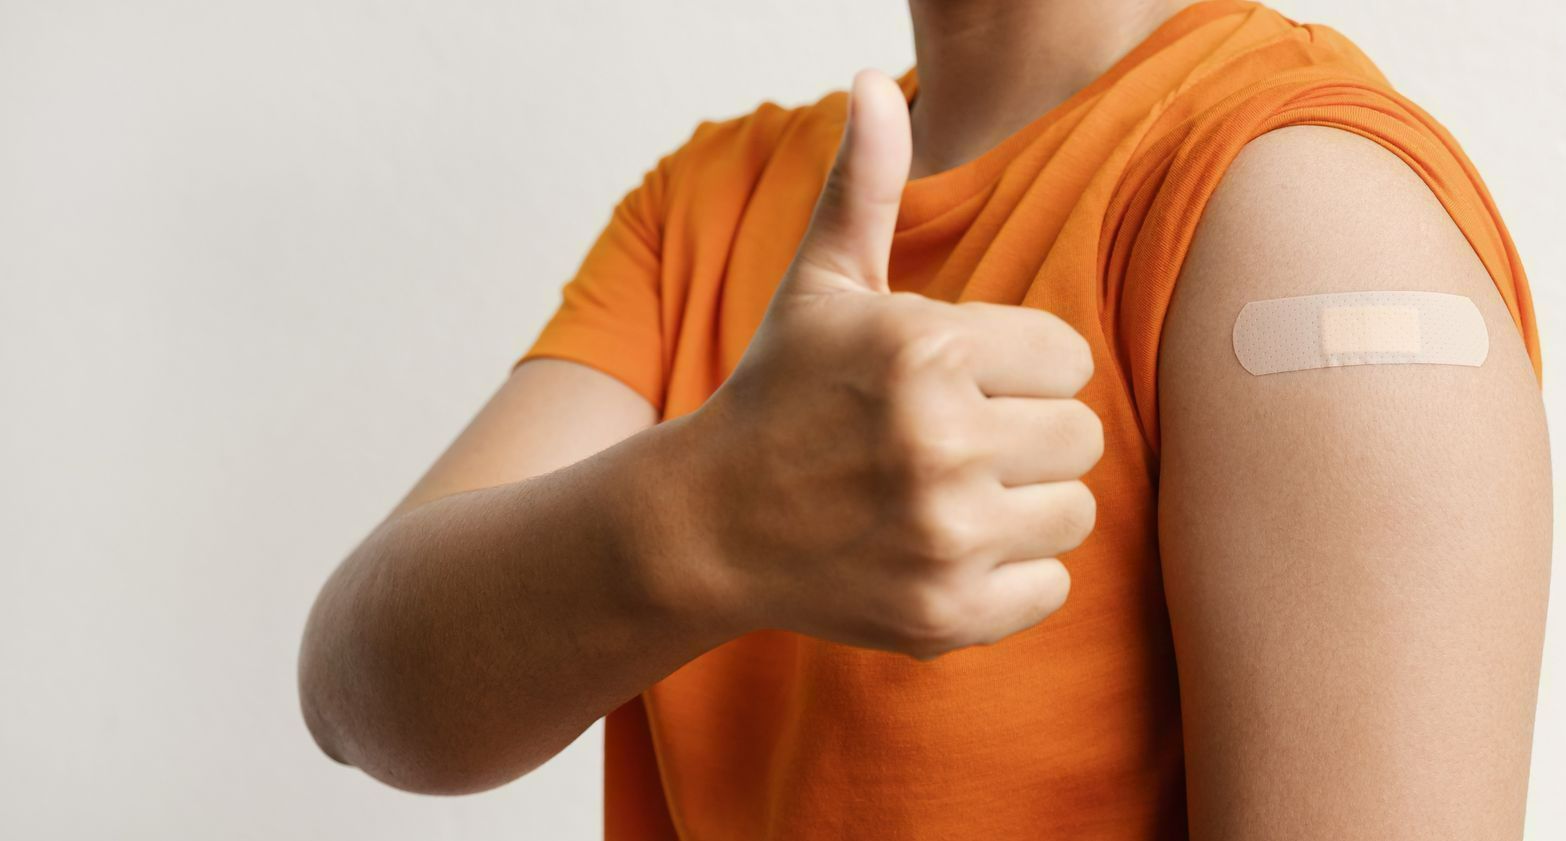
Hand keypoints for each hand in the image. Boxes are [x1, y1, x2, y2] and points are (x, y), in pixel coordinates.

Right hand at [686, 70, 1101, 658]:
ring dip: (1023, 505)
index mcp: (927, 350)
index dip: (1015, 368)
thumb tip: (873, 80)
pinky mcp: (944, 617)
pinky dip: (1009, 577)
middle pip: (1082, 435)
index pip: (1068, 358)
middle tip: (953, 443)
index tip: (955, 384)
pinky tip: (941, 552)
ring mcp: (943, 539)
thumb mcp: (820, 285)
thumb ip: (863, 185)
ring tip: (949, 496)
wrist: (707, 525)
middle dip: (1025, 434)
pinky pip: (1051, 588)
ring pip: (1074, 511)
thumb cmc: (778, 394)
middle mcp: (941, 444)